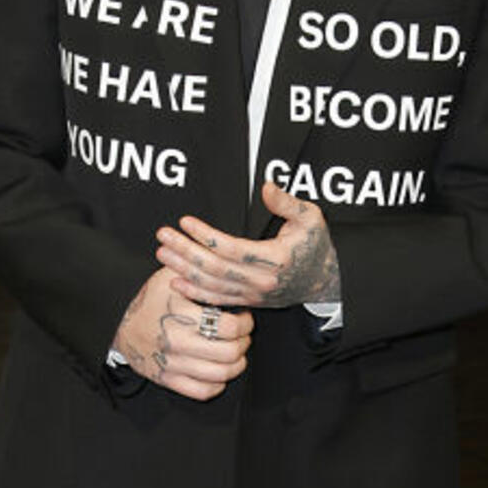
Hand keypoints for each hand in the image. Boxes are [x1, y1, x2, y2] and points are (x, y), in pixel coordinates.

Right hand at [112, 267, 251, 400]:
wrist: (119, 326)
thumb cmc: (151, 300)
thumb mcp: (169, 277)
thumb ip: (196, 269)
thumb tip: (223, 257)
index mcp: (181, 314)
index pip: (230, 327)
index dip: (245, 323)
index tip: (243, 317)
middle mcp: (177, 341)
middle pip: (229, 353)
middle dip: (243, 343)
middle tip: (242, 335)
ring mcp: (172, 363)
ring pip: (220, 374)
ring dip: (235, 364)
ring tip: (235, 352)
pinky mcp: (167, 380)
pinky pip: (202, 391)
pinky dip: (217, 384)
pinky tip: (218, 371)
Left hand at [155, 180, 340, 309]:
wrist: (324, 282)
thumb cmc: (315, 246)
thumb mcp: (310, 219)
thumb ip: (287, 202)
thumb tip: (266, 186)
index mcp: (274, 259)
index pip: (231, 249)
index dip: (205, 236)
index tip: (186, 222)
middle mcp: (261, 281)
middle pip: (215, 268)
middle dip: (186, 251)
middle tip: (163, 236)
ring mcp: (253, 294)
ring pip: (211, 285)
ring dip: (184, 269)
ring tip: (162, 254)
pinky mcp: (249, 301)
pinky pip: (217, 299)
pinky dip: (194, 291)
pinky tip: (176, 281)